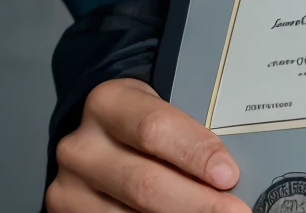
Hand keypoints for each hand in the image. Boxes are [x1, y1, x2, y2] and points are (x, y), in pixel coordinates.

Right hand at [48, 78, 248, 212]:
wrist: (94, 134)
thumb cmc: (141, 117)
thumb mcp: (159, 104)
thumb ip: (187, 130)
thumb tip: (231, 171)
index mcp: (108, 103)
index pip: (155, 129)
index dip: (195, 154)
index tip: (229, 175)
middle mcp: (81, 148)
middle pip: (144, 183)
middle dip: (197, 203)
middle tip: (235, 212)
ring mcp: (69, 188)